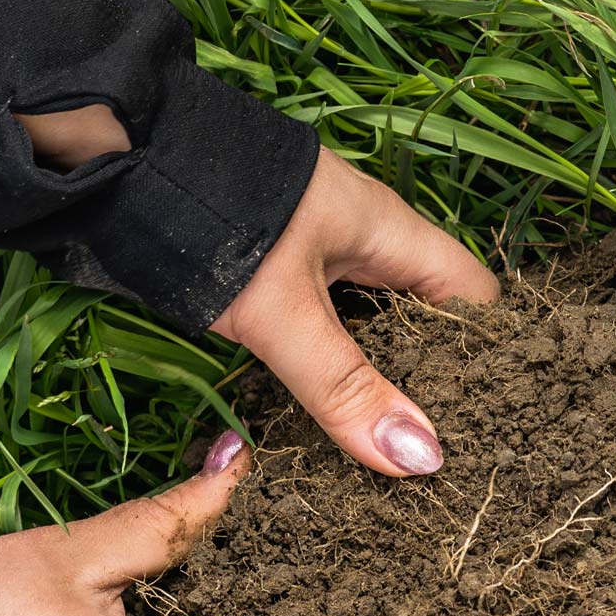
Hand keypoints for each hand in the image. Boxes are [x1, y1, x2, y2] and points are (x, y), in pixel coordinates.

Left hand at [19, 110, 496, 477]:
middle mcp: (365, 243)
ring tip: (399, 461)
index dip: (497, 355)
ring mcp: (318, 257)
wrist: (110, 154)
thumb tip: (420, 459)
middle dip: (441, 383)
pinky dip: (333, 376)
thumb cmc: (209, 219)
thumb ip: (342, 385)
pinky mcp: (274, 276)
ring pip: (374, 330)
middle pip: (428, 320)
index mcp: (391, 233)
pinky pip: (327, 333)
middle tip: (452, 460)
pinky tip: (330, 425)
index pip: (475, 297)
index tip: (504, 422)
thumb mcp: (281, 311)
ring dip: (382, 385)